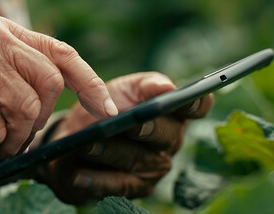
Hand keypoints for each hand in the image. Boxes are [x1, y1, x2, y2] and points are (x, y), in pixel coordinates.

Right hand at [0, 16, 117, 169]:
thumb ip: (16, 88)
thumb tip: (50, 121)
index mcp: (6, 34)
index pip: (62, 54)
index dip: (90, 83)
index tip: (108, 110)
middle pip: (49, 87)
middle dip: (34, 127)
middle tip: (7, 143)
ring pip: (24, 111)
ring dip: (7, 144)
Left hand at [42, 72, 212, 203]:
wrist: (77, 135)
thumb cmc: (107, 106)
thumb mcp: (124, 89)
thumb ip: (146, 86)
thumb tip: (167, 88)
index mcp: (173, 113)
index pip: (196, 107)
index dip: (197, 103)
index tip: (187, 98)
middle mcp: (170, 141)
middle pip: (165, 135)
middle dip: (146, 128)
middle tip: (130, 123)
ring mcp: (154, 167)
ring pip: (136, 158)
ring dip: (111, 152)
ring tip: (87, 145)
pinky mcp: (135, 187)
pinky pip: (118, 185)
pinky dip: (98, 180)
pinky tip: (80, 175)